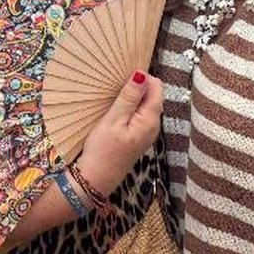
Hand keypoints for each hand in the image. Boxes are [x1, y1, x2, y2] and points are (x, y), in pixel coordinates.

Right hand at [75, 71, 162, 197]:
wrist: (97, 178)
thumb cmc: (102, 149)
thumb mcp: (113, 120)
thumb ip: (129, 97)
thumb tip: (142, 75)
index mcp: (151, 120)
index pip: (157, 87)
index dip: (142, 78)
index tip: (123, 78)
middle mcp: (154, 126)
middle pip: (153, 95)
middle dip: (138, 87)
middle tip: (116, 88)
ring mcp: (148, 133)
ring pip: (146, 105)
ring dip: (133, 98)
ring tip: (114, 98)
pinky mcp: (139, 137)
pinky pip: (140, 115)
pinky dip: (131, 108)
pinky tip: (116, 112)